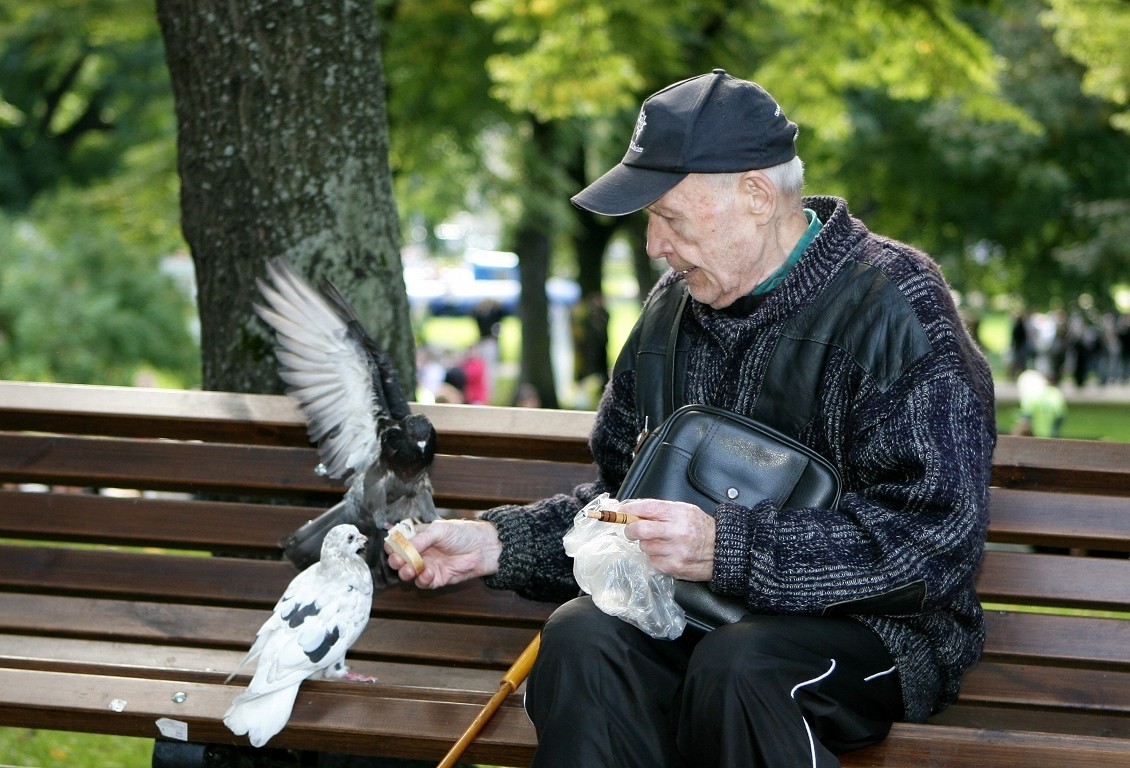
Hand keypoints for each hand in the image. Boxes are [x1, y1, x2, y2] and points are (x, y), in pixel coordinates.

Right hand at [384, 519, 501, 588]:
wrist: (483, 548)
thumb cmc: (463, 534)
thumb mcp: (440, 530)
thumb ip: (422, 539)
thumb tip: (405, 547)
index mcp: (419, 537)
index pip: (398, 543)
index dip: (392, 546)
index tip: (392, 548)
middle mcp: (420, 552)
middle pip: (399, 560)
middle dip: (396, 561)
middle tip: (399, 561)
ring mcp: (428, 566)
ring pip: (408, 573)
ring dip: (406, 572)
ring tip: (410, 569)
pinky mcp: (436, 579)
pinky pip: (423, 583)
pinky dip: (422, 580)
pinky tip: (428, 573)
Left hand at [619, 499, 715, 580]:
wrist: (722, 550)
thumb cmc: (702, 528)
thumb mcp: (685, 510)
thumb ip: (661, 510)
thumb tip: (634, 510)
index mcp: (679, 514)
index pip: (647, 508)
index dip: (630, 509)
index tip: (623, 511)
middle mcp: (677, 532)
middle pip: (640, 530)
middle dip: (630, 529)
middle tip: (630, 530)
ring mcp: (675, 552)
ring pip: (644, 546)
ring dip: (646, 544)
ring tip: (659, 541)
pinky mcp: (673, 567)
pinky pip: (652, 560)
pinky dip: (655, 556)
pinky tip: (667, 553)